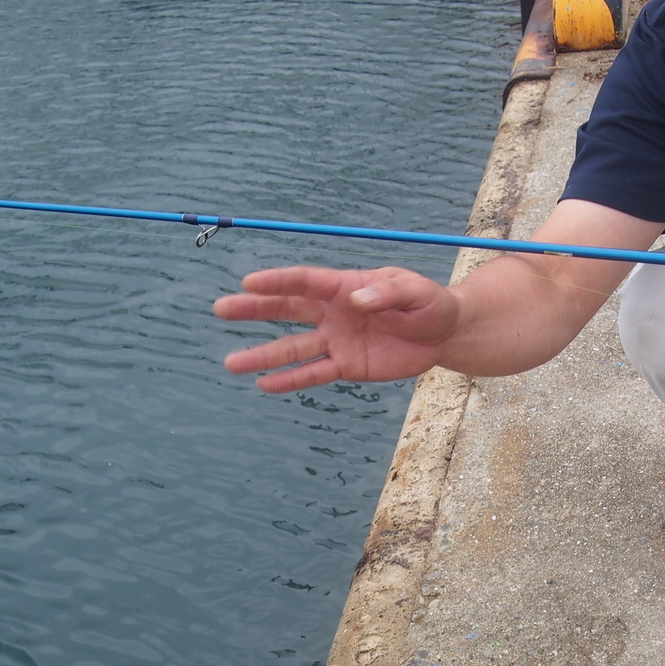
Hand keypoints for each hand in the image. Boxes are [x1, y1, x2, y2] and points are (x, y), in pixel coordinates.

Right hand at [215, 265, 460, 392]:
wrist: (443, 334)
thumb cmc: (429, 303)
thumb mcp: (417, 292)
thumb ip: (388, 293)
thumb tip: (357, 300)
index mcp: (346, 286)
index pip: (306, 281)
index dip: (278, 281)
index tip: (249, 282)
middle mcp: (334, 312)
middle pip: (287, 309)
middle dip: (254, 309)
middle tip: (221, 309)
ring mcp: (337, 339)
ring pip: (293, 347)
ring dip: (263, 356)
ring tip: (231, 363)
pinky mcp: (346, 365)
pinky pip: (314, 373)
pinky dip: (290, 380)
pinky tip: (263, 384)